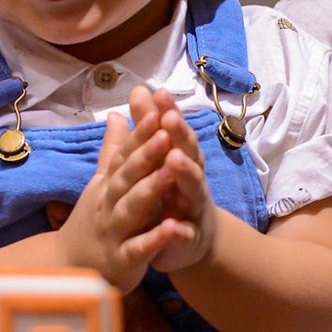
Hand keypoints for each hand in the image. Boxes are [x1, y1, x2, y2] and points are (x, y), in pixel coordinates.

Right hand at [54, 97, 180, 290]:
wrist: (68, 268)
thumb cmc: (93, 220)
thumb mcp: (101, 184)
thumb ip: (113, 151)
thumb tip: (116, 113)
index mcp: (107, 185)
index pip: (124, 155)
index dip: (140, 135)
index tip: (156, 112)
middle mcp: (108, 204)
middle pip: (127, 176)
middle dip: (146, 154)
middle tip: (165, 132)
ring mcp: (113, 232)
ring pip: (132, 208)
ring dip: (150, 189)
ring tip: (170, 171)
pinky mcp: (122, 261)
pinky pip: (139, 249)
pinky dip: (155, 240)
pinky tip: (174, 229)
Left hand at [141, 87, 217, 274]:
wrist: (190, 241)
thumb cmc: (172, 193)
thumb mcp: (158, 159)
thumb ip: (148, 127)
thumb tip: (139, 90)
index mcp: (180, 158)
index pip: (174, 131)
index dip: (168, 112)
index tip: (159, 92)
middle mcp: (191, 179)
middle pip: (189, 153)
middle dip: (180, 136)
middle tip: (169, 118)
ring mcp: (193, 207)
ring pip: (192, 188)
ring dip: (186, 173)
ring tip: (175, 159)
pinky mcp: (189, 238)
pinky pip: (186, 234)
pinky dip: (181, 231)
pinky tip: (174, 227)